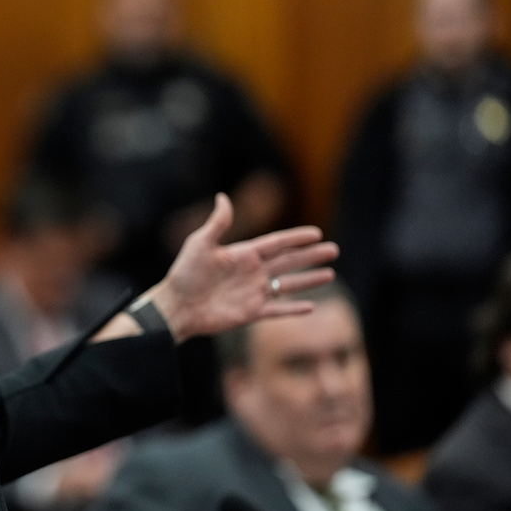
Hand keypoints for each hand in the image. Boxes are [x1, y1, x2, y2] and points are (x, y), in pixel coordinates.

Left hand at [150, 193, 337, 340]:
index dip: (296, 238)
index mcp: (243, 254)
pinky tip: (312, 306)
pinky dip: (293, 308)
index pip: (276, 243)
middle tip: (334, 250)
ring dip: (309, 280)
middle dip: (311, 256)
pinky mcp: (250, 313)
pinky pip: (277, 310)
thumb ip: (217, 223)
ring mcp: (253, 293)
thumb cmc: (185, 274)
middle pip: (289, 261)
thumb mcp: (200, 244)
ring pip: (288, 285)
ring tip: (330, 274)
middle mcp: (252, 272)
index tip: (316, 232)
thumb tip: (222, 197)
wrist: (176, 306)